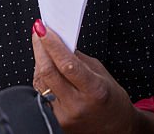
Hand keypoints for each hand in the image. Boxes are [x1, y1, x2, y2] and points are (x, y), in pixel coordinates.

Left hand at [32, 23, 153, 133]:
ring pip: (40, 82)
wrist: (115, 127)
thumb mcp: (100, 73)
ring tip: (43, 50)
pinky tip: (45, 69)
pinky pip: (40, 94)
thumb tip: (57, 41)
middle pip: (48, 72)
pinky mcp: (56, 121)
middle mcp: (78, 105)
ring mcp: (65, 116)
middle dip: (40, 48)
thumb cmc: (110, 98)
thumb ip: (78, 58)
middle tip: (38, 33)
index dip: (52, 44)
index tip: (42, 28)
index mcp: (94, 90)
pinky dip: (40, 78)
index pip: (67, 64)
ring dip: (38, 61)